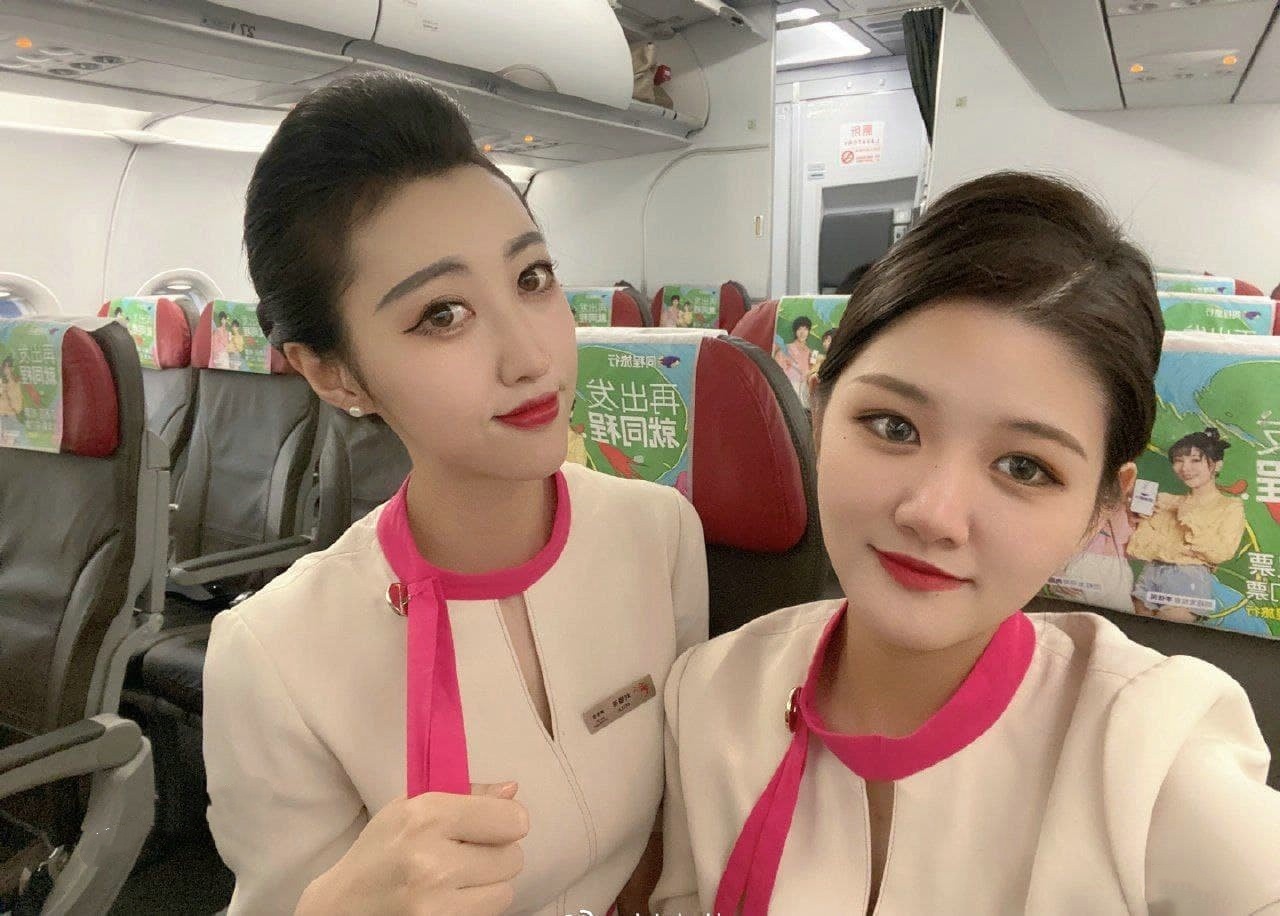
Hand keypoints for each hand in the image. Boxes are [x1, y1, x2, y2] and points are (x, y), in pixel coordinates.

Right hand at [295, 783, 527, 915]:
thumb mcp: (410, 807)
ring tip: (457, 878)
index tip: (492, 824)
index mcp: (426, 817)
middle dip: (496, 854)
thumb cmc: (380, 851)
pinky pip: (488, 914)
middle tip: (467, 854)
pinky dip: (476, 906)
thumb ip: (466, 794)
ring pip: (505, 891)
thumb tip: (513, 791)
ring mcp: (436, 905)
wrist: (342, 908)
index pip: (511, 820)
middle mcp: (433, 862)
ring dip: (488, 884)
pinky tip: (450, 898)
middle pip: (513, 858)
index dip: (507, 821)